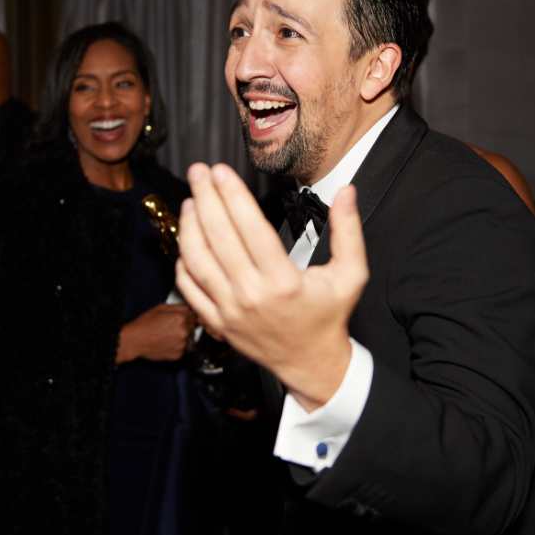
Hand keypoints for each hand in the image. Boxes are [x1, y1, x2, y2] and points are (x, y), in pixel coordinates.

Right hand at [117, 303, 196, 363]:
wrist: (135, 340)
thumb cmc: (145, 324)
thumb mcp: (161, 308)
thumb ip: (179, 306)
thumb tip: (188, 307)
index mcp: (181, 318)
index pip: (194, 316)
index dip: (187, 317)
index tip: (182, 319)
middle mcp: (184, 331)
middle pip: (192, 327)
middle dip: (185, 326)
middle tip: (171, 327)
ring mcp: (182, 344)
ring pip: (188, 339)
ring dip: (181, 337)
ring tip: (167, 335)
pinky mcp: (178, 355)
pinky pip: (182, 349)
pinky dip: (176, 347)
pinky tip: (166, 343)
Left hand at [175, 163, 367, 411]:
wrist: (311, 363)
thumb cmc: (328, 317)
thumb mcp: (351, 275)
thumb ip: (349, 232)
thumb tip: (347, 193)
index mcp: (283, 281)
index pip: (250, 228)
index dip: (232, 196)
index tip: (221, 172)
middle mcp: (252, 295)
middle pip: (219, 237)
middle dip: (205, 198)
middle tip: (199, 172)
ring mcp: (229, 310)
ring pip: (198, 260)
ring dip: (190, 226)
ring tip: (191, 200)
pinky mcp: (217, 321)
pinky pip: (190, 288)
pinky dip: (183, 261)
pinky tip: (188, 239)